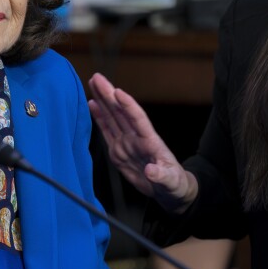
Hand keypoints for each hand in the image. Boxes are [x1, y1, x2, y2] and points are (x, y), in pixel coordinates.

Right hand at [88, 73, 197, 212]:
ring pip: (113, 116)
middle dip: (109, 94)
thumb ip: (162, 176)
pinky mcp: (118, 151)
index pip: (138, 120)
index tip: (118, 92)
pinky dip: (99, 117)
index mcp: (151, 142)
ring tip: (93, 82)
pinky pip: (107, 130)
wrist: (169, 191)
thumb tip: (152, 171)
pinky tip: (92, 103)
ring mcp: (127, 143)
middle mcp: (137, 138)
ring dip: (103, 99)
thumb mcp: (172, 182)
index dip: (128, 106)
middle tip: (97, 78)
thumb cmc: (175, 185)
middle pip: (121, 112)